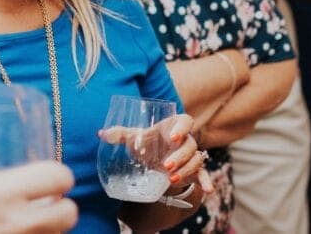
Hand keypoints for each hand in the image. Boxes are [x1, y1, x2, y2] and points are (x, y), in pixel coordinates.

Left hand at [98, 114, 213, 194]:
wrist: (155, 157)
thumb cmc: (147, 142)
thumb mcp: (135, 137)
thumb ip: (120, 134)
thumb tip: (102, 134)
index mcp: (173, 126)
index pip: (185, 120)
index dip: (182, 127)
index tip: (173, 136)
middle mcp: (186, 140)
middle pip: (190, 145)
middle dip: (179, 156)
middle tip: (166, 165)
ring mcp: (191, 155)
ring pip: (196, 160)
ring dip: (186, 170)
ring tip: (171, 179)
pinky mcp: (194, 170)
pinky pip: (204, 174)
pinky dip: (207, 181)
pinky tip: (208, 191)